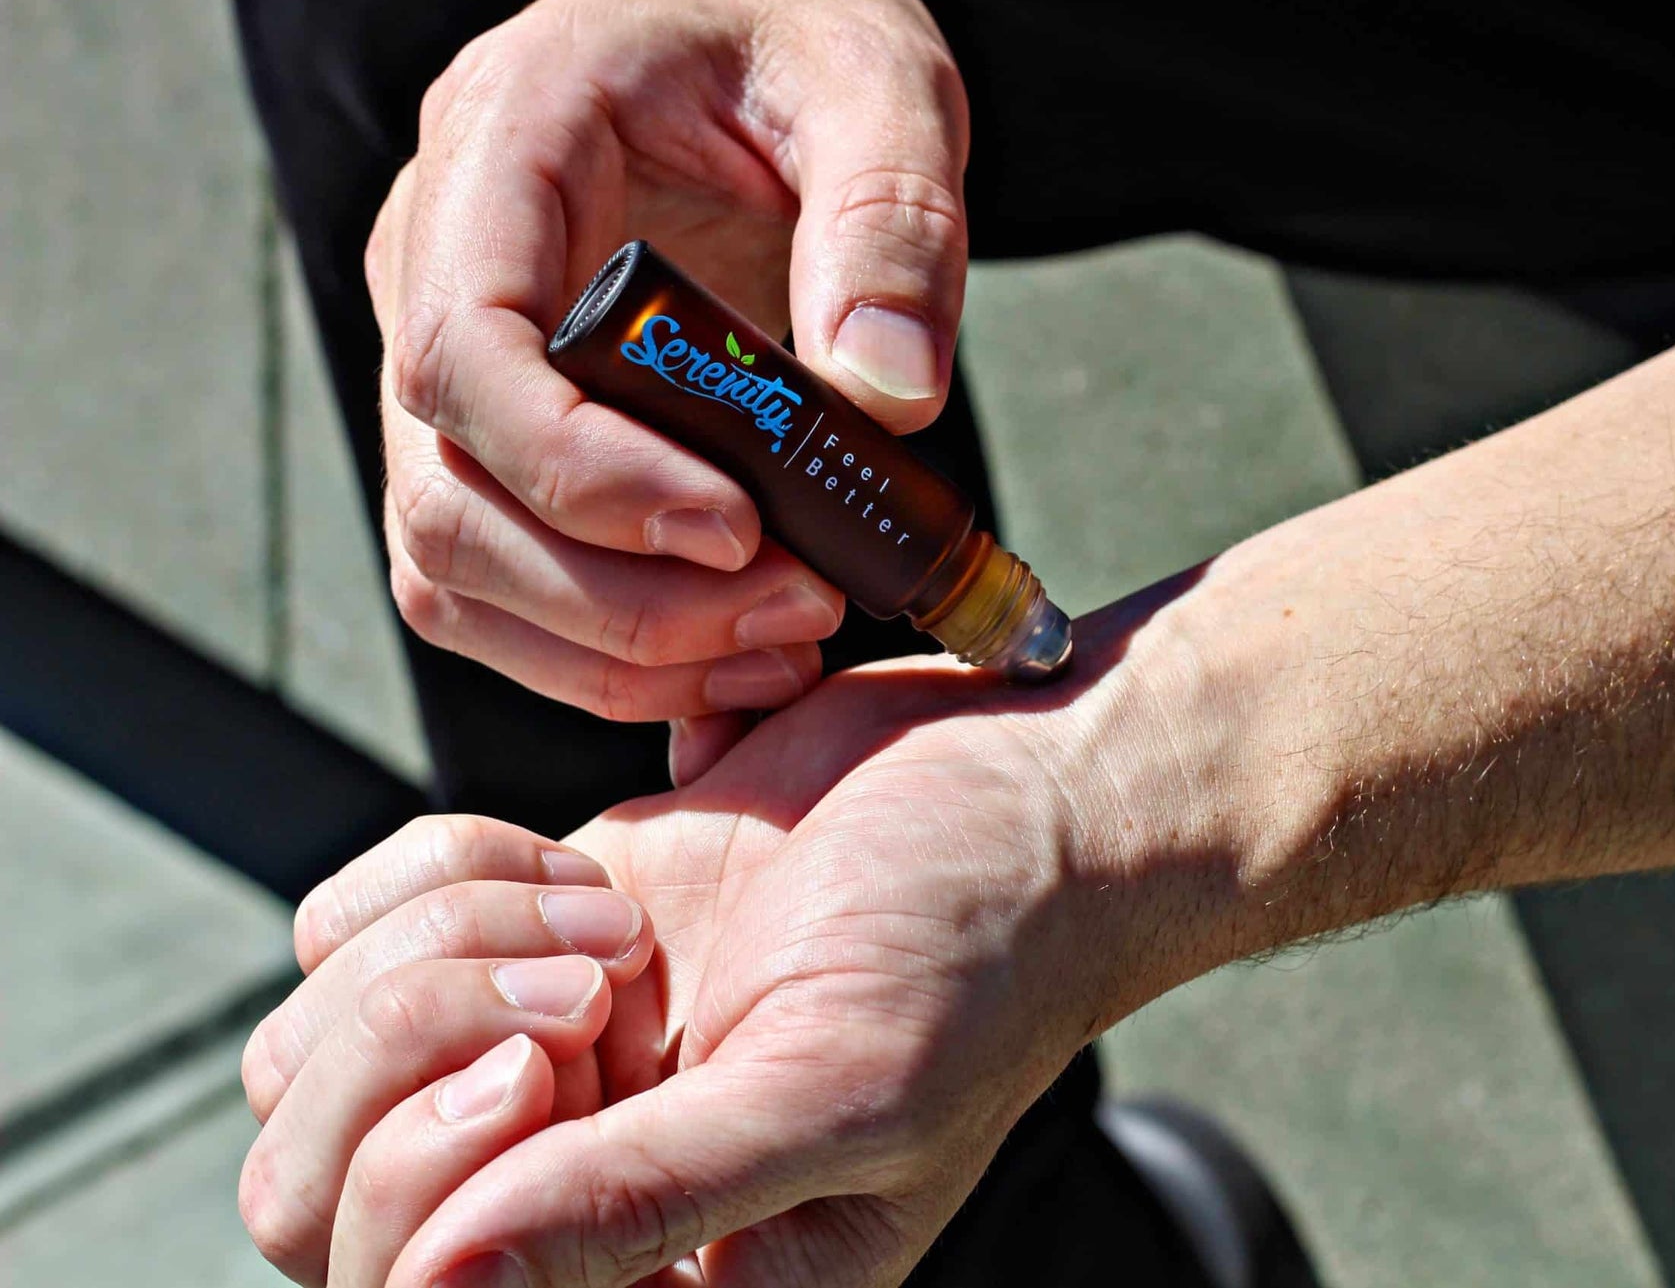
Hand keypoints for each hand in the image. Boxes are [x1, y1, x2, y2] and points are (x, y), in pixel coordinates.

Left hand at [238, 585, 1240, 1286]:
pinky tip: (583, 879)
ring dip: (442, 952)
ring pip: (312, 1047)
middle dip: (413, 1050)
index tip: (573, 1052)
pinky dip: (443, 873)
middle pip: (308, 1188)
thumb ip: (642, 1204)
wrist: (1017, 785)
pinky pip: (353, 925)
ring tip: (608, 931)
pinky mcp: (524, 937)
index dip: (424, 1177)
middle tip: (588, 988)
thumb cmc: (978, 950)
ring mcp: (535, 1063)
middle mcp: (574, 1188)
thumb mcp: (839, 1090)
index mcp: (670, 1282)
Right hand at [365, 0, 970, 719]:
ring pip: (455, 565)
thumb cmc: (793, 33)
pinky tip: (726, 649)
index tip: (735, 530)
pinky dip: (599, 649)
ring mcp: (452, 355)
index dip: (585, 474)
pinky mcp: (494, 428)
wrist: (751, 35)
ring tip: (776, 645)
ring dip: (610, 647)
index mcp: (501, 145)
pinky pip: (498, 581)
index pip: (466, 352)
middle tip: (793, 611)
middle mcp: (436, 259)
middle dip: (616, 597)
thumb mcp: (874, 83)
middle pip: (449, 493)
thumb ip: (890, 221)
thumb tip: (889, 397)